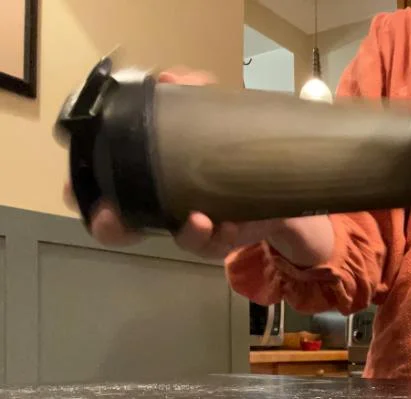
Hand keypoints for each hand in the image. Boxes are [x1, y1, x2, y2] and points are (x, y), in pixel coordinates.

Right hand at [63, 67, 277, 259]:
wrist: (268, 169)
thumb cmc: (219, 140)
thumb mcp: (204, 108)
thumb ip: (189, 90)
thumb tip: (171, 77)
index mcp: (140, 175)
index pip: (96, 188)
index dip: (81, 193)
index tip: (78, 188)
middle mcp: (159, 207)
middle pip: (120, 229)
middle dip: (111, 226)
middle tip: (113, 219)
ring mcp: (190, 226)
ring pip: (179, 240)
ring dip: (186, 232)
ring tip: (198, 220)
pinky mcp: (222, 237)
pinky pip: (217, 245)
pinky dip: (220, 236)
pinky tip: (227, 226)